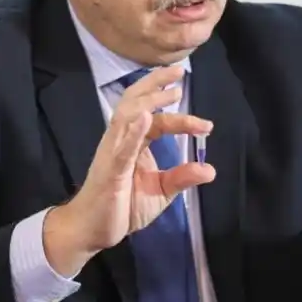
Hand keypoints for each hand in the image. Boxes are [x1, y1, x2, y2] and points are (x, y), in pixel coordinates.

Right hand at [44, 66, 214, 275]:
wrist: (91, 230)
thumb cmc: (121, 207)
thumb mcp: (160, 192)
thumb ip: (181, 178)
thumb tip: (210, 169)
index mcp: (133, 143)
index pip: (158, 120)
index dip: (182, 119)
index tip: (207, 126)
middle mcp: (121, 140)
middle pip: (135, 102)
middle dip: (155, 84)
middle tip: (180, 71)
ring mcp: (112, 153)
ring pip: (126, 116)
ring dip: (148, 100)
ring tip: (170, 89)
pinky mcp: (109, 170)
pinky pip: (121, 147)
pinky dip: (133, 131)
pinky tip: (145, 118)